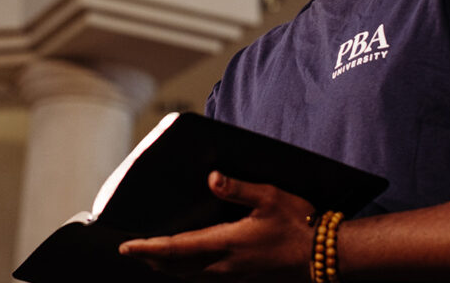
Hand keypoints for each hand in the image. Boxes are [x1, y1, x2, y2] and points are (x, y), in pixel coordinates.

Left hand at [119, 171, 315, 281]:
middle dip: (153, 260)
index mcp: (226, 243)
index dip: (148, 247)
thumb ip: (238, 189)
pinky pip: (208, 279)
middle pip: (177, 267)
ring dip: (170, 268)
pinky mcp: (245, 278)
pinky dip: (190, 272)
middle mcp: (225, 265)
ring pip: (191, 276)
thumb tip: (211, 178)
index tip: (126, 246)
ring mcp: (235, 275)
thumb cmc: (298, 223)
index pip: (176, 248)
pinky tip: (193, 266)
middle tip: (134, 252)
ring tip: (156, 259)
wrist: (323, 256)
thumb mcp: (269, 197)